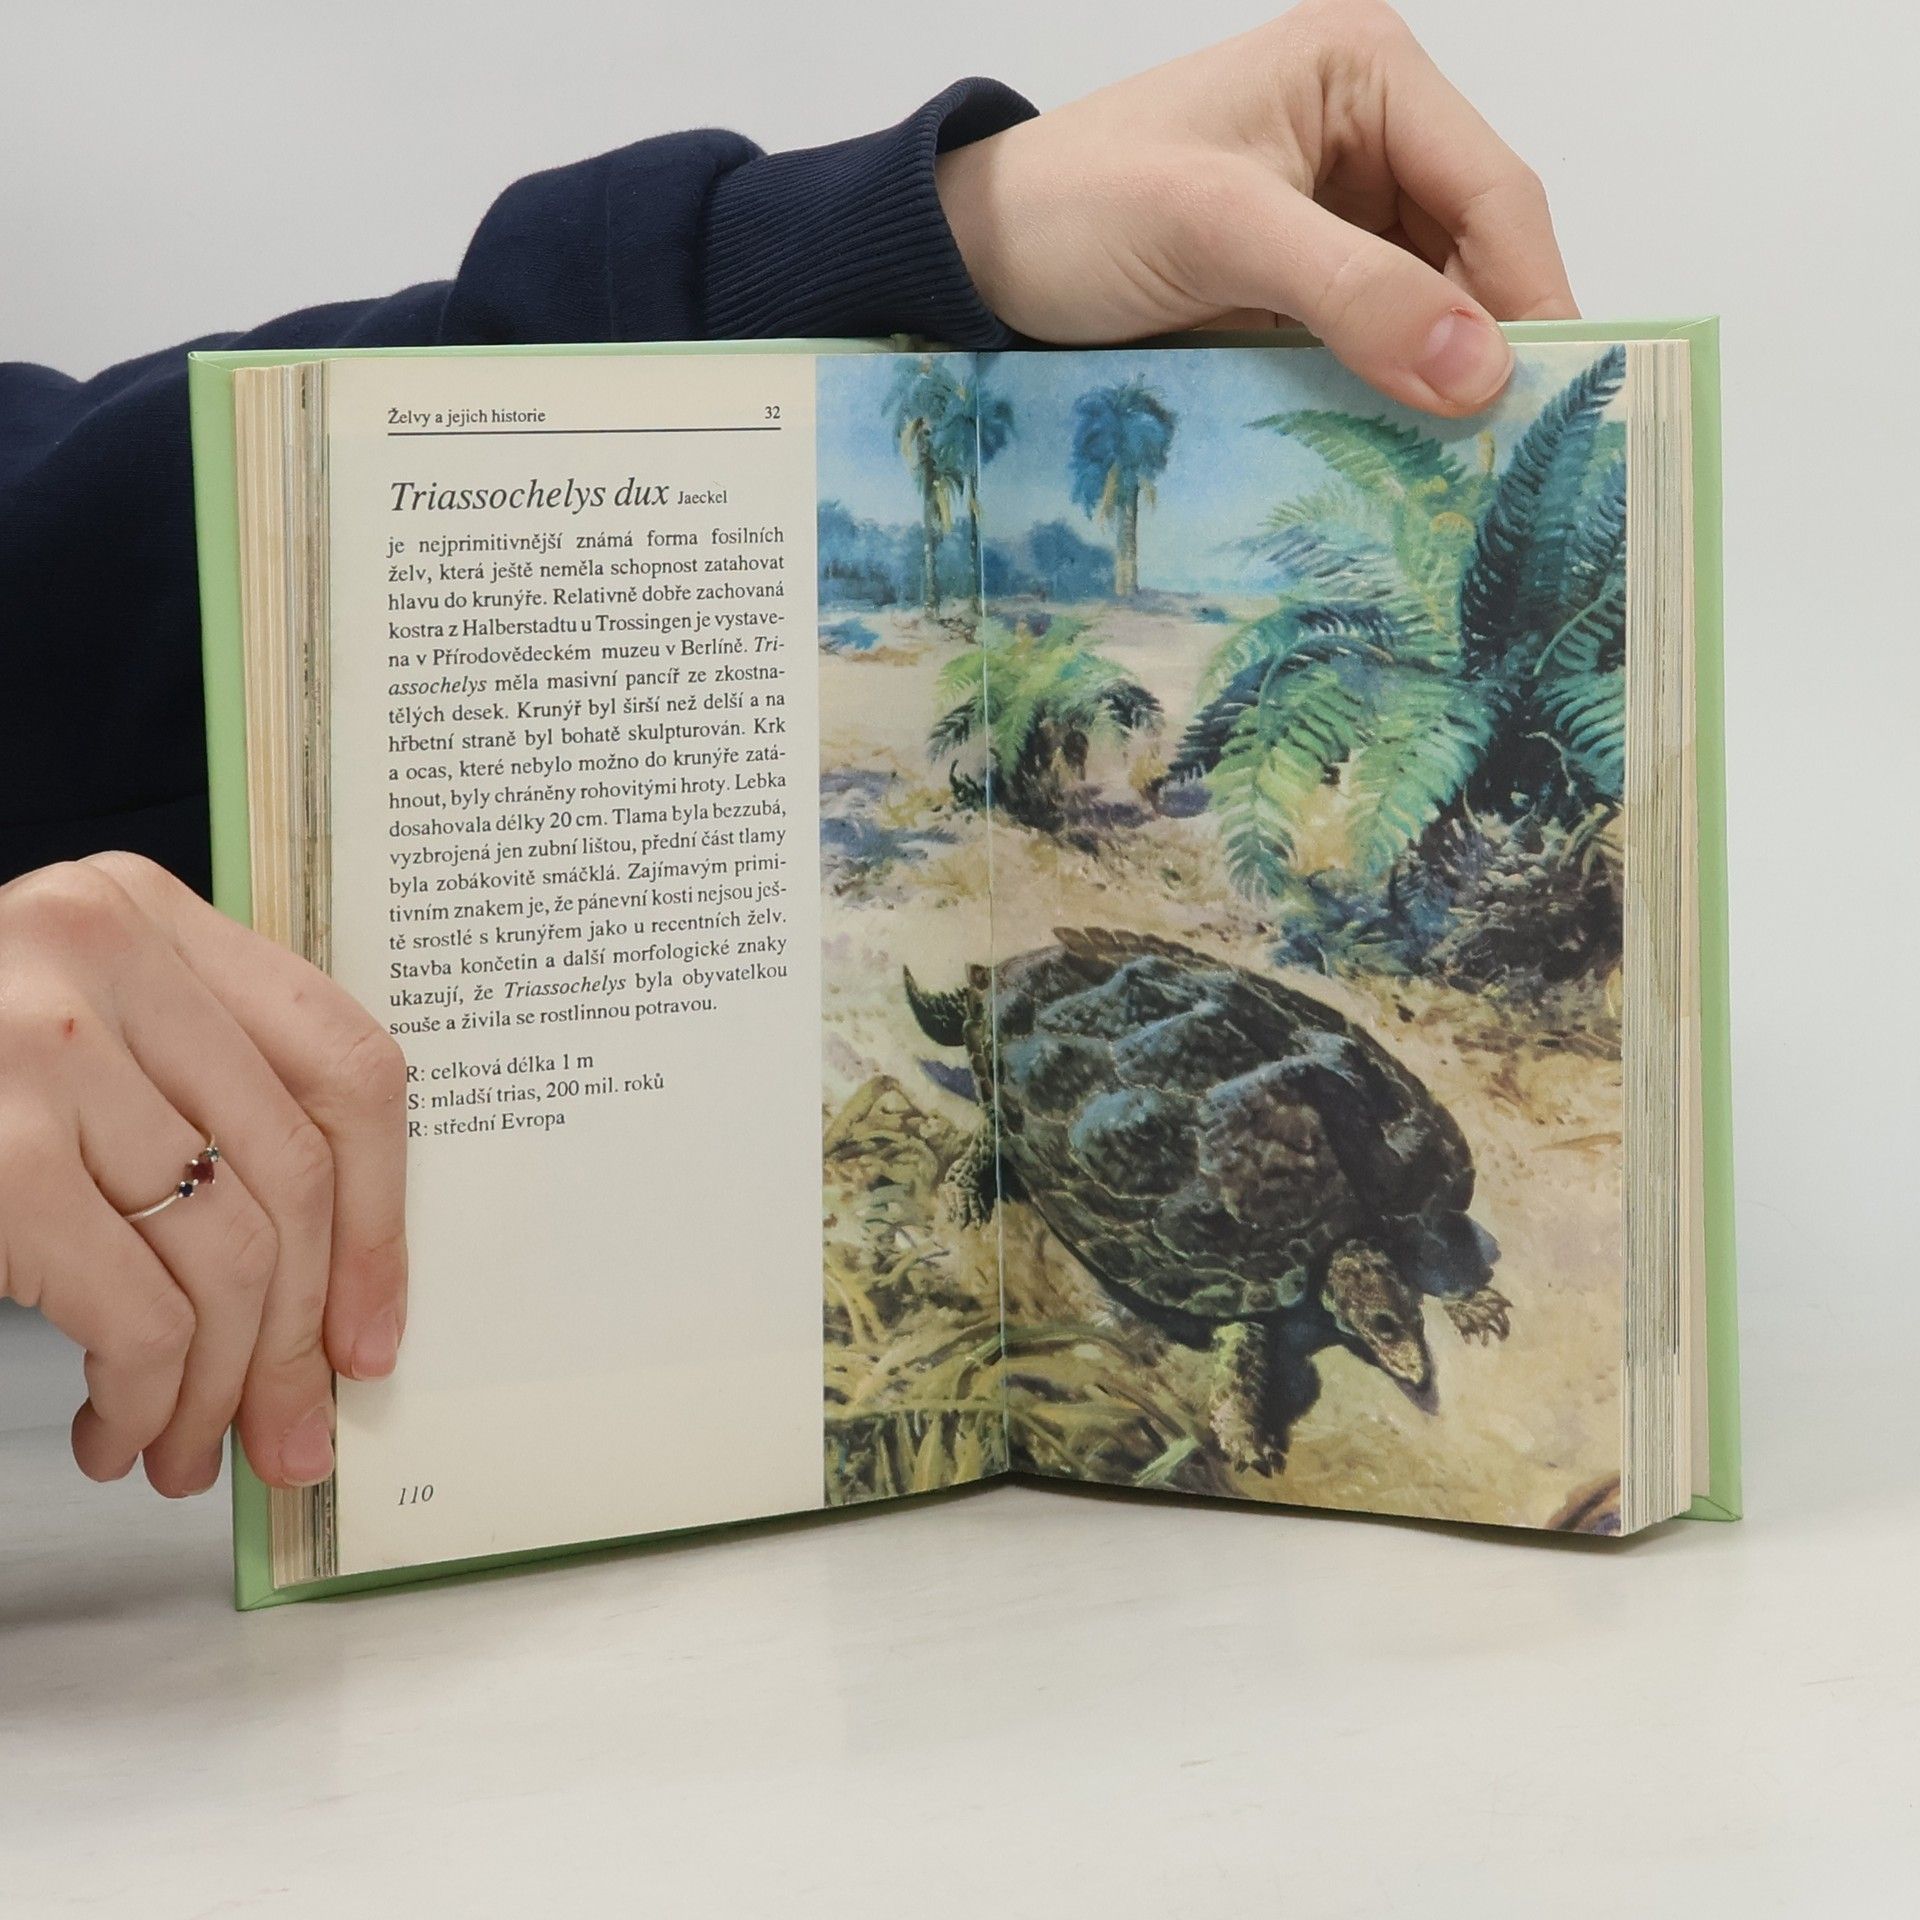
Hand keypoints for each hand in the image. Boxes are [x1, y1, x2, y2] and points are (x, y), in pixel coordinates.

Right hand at [0, 853, 406, 1495]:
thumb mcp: (78, 1051)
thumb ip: (196, 1107)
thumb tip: (335, 1297)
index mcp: (145, 912)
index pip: (346, 1064)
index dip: (382, 1218)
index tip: (373, 1331)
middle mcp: (98, 949)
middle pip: (294, 1174)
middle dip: (302, 1339)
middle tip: (290, 1436)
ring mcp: (38, 1046)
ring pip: (232, 1253)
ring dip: (221, 1388)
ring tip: (183, 1448)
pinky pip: (145, 1312)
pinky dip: (147, 1397)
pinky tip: (116, 1428)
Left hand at [937, 0, 1577, 414]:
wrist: (978, 257)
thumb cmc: (1078, 209)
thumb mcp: (1218, 234)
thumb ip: (1352, 293)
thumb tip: (1480, 371)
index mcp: (1368, 73)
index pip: (1494, 191)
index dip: (1528, 300)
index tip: (1541, 407)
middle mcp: (1371, 132)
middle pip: (1475, 253)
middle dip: (1485, 348)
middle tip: (1500, 459)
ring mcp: (1340, 213)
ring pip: (1432, 307)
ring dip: (1439, 382)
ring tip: (1455, 470)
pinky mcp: (1304, 282)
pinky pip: (1376, 342)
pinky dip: (1388, 394)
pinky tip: (1396, 451)